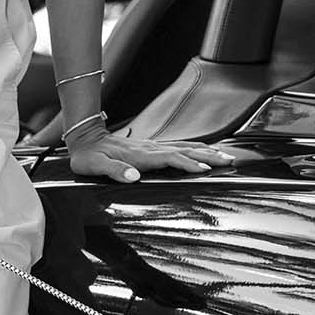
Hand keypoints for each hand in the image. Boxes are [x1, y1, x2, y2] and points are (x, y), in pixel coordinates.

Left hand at [66, 122, 233, 183]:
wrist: (85, 137)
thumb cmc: (89, 156)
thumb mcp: (96, 165)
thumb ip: (114, 171)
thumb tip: (133, 177)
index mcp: (140, 156)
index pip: (170, 158)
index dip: (188, 164)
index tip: (205, 169)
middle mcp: (150, 149)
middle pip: (185, 151)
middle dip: (208, 156)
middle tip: (229, 161)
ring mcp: (152, 147)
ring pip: (185, 147)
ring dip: (206, 151)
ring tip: (225, 156)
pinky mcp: (151, 148)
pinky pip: (179, 146)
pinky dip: (195, 148)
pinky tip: (204, 150)